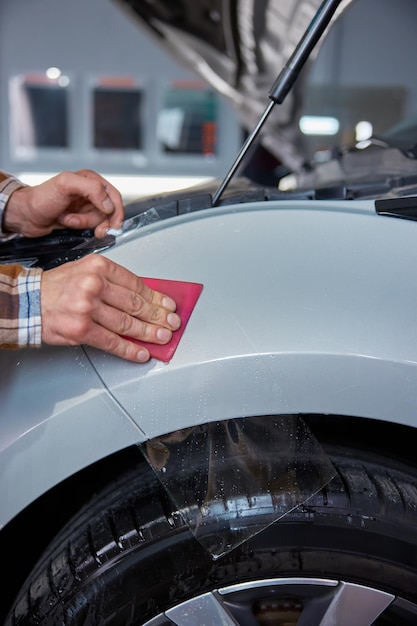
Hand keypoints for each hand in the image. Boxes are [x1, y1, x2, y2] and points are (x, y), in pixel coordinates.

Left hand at [3, 169, 123, 237]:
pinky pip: (91, 228)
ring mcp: (86, 207)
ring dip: (84, 223)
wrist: (27, 216)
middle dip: (97, 221)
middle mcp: (91, 193)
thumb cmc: (41, 198)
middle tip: (90, 227)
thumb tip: (109, 204)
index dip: (115, 211)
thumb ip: (91, 189)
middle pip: (109, 211)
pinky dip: (81, 228)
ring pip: (100, 221)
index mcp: (90, 180)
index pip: (114, 196)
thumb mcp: (66, 184)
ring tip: (68, 219)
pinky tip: (69, 223)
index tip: (111, 224)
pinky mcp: (82, 219)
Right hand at [40, 255, 181, 361]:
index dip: (156, 297)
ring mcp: (87, 308)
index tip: (168, 304)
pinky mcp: (81, 329)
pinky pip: (112, 341)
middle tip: (171, 323)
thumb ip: (113, 282)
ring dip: (149, 333)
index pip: (136, 283)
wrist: (28, 302)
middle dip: (158, 316)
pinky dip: (130, 349)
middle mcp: (94, 285)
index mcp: (98, 267)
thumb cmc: (58, 288)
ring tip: (162, 337)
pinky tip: (141, 352)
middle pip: (135, 304)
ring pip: (127, 323)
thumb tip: (144, 298)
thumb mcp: (86, 271)